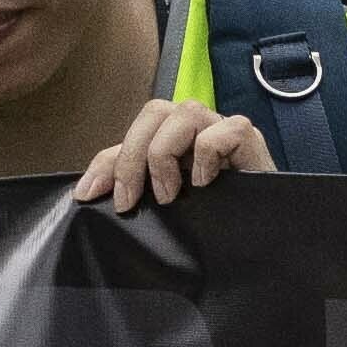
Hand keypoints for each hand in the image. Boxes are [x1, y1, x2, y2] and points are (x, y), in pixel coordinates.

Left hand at [73, 99, 273, 207]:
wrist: (263, 234)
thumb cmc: (214, 215)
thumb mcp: (164, 201)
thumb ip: (128, 186)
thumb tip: (83, 192)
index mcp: (173, 136)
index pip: (134, 130)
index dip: (108, 161)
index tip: (89, 197)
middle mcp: (197, 126)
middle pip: (155, 111)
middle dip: (132, 157)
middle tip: (131, 201)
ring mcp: (224, 128)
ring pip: (186, 112)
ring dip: (165, 154)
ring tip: (170, 196)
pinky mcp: (251, 140)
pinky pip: (225, 129)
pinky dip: (208, 154)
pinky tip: (206, 184)